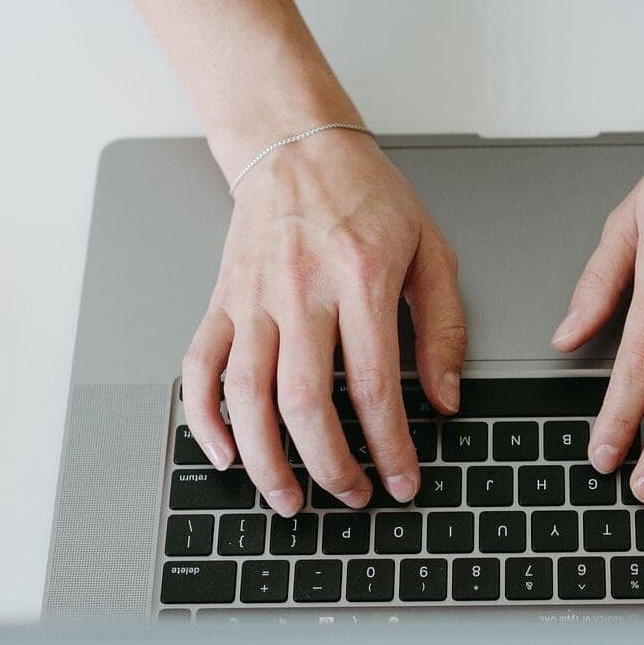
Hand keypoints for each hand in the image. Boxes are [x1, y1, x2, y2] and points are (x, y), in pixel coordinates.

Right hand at [180, 129, 465, 514]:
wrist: (294, 144)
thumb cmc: (365, 194)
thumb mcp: (430, 248)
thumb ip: (442, 325)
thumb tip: (444, 397)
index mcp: (361, 277)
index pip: (373, 383)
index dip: (388, 444)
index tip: (403, 481)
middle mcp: (301, 291)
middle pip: (305, 401)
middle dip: (329, 466)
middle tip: (351, 499)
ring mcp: (253, 298)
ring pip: (247, 395)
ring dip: (266, 460)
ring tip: (289, 500)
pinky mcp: (221, 301)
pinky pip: (199, 368)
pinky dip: (204, 418)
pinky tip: (225, 453)